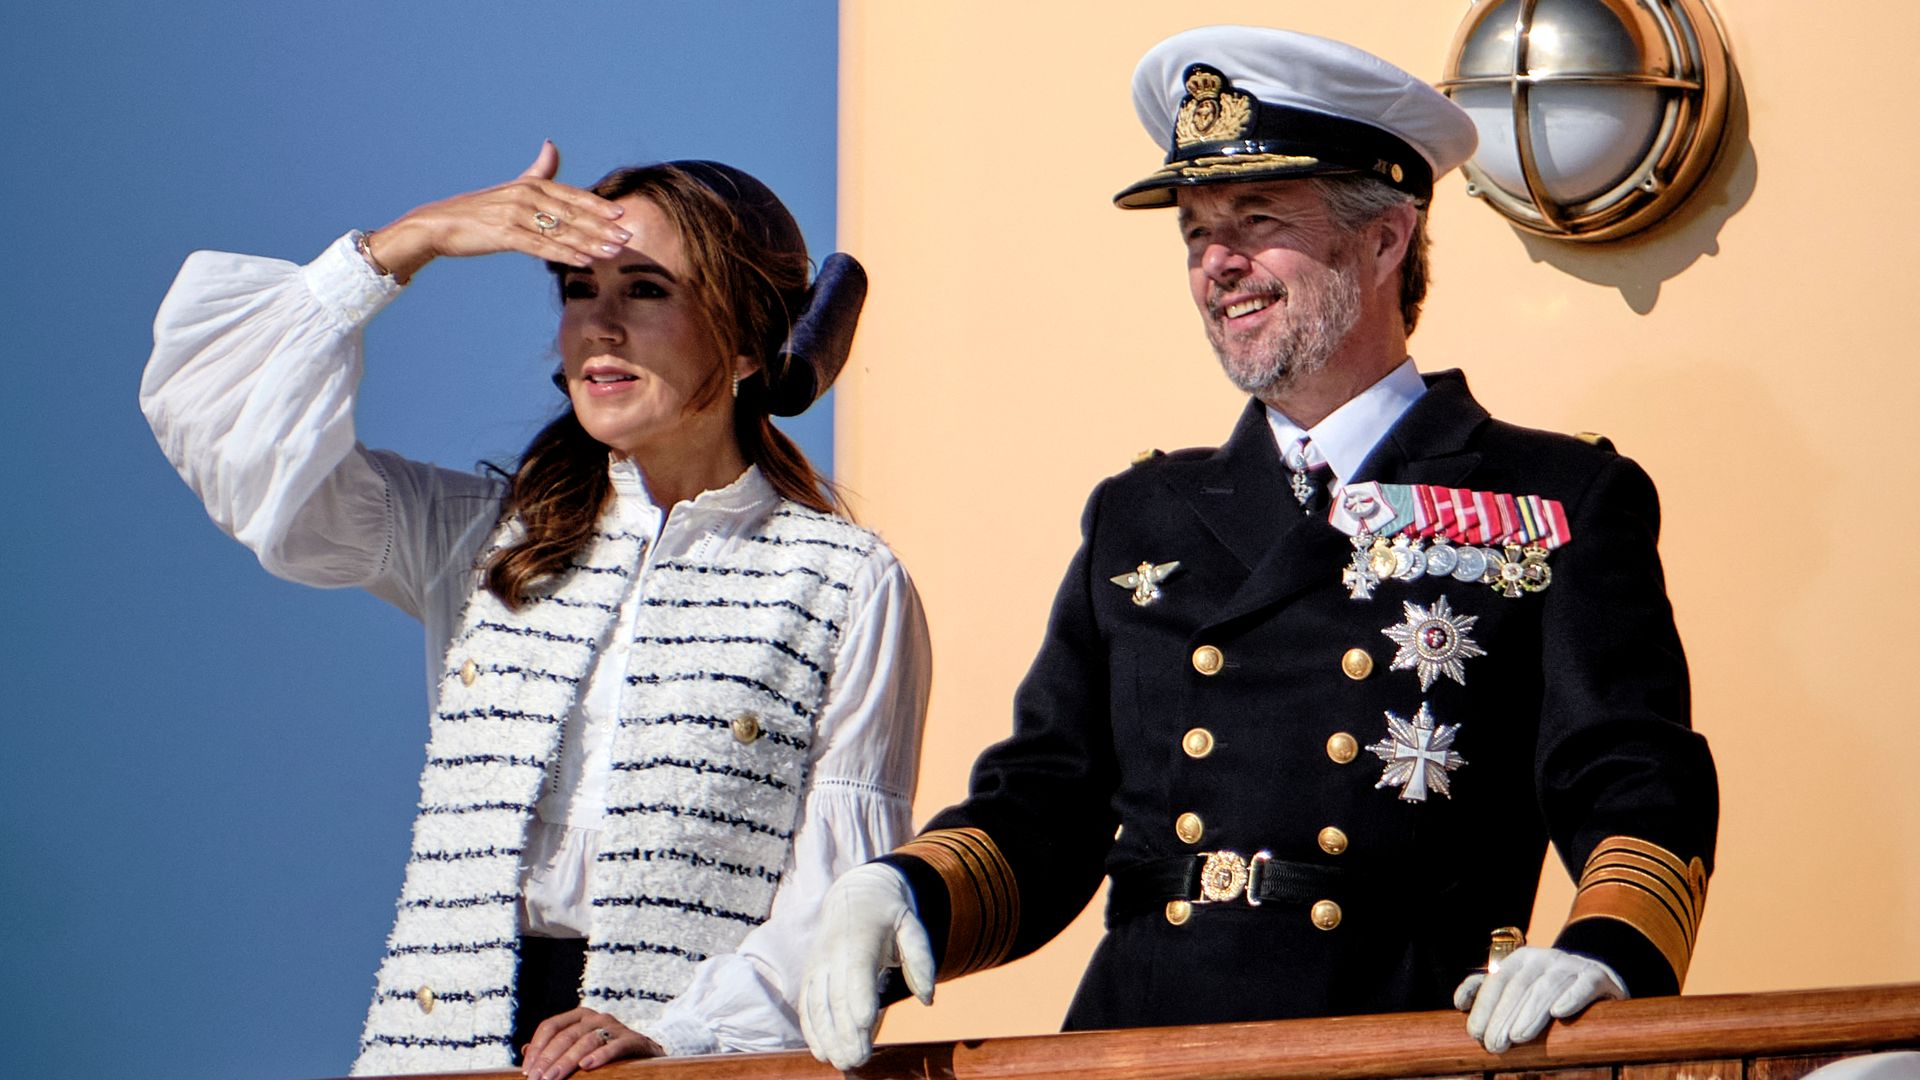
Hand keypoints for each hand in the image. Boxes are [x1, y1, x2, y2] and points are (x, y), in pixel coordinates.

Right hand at [364, 141, 630, 282]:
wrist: (439, 225)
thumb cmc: (478, 210)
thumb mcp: (511, 187)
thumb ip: (537, 171)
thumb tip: (552, 145)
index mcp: (530, 186)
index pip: (571, 196)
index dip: (598, 205)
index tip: (623, 213)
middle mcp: (526, 197)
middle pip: (572, 214)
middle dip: (602, 226)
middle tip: (629, 235)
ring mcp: (515, 215)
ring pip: (561, 231)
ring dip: (590, 242)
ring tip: (614, 252)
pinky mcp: (505, 234)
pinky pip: (542, 247)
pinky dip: (565, 254)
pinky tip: (584, 261)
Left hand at [520, 1007, 661, 1078]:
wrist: (645, 1056)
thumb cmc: (605, 1053)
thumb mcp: (578, 1048)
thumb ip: (554, 1048)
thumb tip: (524, 1050)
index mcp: (579, 1017)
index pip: (551, 1026)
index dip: (536, 1048)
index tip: (527, 1071)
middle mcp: (596, 1017)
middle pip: (566, 1035)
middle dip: (548, 1059)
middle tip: (537, 1079)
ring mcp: (614, 1027)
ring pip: (586, 1041)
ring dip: (567, 1061)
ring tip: (553, 1078)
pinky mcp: (632, 1040)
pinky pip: (614, 1046)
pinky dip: (600, 1056)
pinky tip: (586, 1066)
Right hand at [799, 863, 935, 1069]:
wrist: (853, 896)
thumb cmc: (889, 915)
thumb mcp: (912, 925)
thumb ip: (921, 959)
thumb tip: (927, 999)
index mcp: (860, 937)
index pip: (857, 970)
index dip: (859, 997)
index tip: (867, 1025)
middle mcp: (832, 951)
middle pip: (835, 996)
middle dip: (845, 1031)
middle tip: (858, 1060)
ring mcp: (817, 964)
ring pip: (817, 1004)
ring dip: (827, 1037)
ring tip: (842, 1063)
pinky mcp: (810, 975)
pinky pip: (806, 1005)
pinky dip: (811, 1030)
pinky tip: (822, 1053)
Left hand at [1454, 945, 1626, 1052]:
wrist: (1595, 974)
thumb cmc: (1547, 987)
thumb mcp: (1517, 984)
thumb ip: (1487, 990)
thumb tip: (1460, 1002)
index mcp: (1520, 960)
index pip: (1498, 982)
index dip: (1484, 1007)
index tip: (1475, 1034)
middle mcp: (1544, 958)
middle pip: (1519, 987)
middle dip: (1504, 1017)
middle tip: (1494, 1045)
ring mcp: (1571, 965)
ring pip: (1547, 987)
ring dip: (1531, 1013)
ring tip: (1518, 1037)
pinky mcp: (1597, 976)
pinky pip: (1584, 984)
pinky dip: (1571, 997)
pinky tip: (1559, 1013)